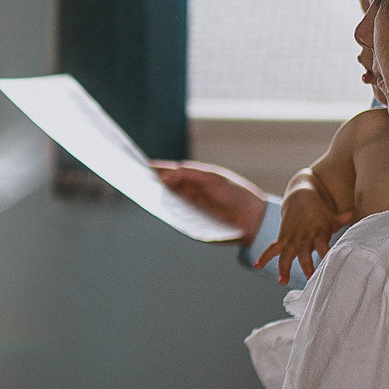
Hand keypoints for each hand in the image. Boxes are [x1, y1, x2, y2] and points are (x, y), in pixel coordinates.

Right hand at [151, 160, 268, 239]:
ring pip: (168, 202)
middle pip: (166, 187)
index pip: (172, 171)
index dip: (158, 168)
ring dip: (156, 198)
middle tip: (136, 179)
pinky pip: (174, 217)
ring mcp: (190, 209)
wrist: (253, 218)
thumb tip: (166, 176)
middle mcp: (190, 193)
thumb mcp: (213, 178)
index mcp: (195, 179)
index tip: (141, 165)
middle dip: (152, 183)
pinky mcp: (192, 224)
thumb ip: (190, 174)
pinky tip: (157, 208)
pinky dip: (165, 213)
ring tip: (142, 193)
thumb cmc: (236, 194)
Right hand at [254, 189, 352, 285]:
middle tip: (310, 278)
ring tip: (283, 281)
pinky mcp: (282, 238)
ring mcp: (292, 238)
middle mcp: (304, 236)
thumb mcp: (332, 216)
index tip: (329, 263)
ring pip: (286, 254)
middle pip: (304, 252)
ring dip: (284, 267)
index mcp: (319, 232)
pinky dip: (264, 256)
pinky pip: (272, 248)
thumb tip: (352, 214)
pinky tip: (257, 266)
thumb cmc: (320, 211)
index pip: (323, 244)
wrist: (301, 196)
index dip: (325, 253)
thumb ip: (342, 220)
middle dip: (306, 265)